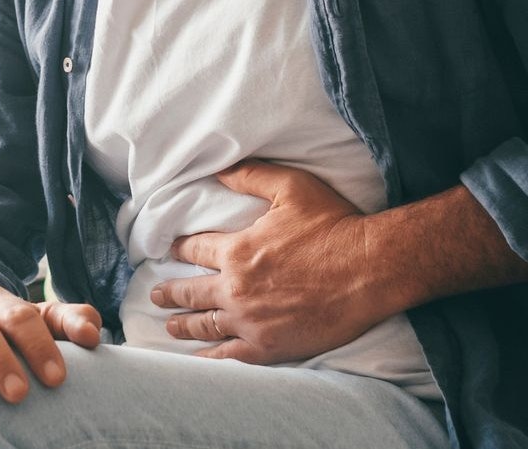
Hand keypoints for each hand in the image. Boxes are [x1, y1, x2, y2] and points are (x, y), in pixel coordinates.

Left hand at [151, 159, 396, 364]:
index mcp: (237, 250)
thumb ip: (250, 176)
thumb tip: (217, 169)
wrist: (371, 269)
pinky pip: (228, 355)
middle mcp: (236, 288)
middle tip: (156, 295)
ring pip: (204, 325)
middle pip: (191, 292)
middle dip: (170, 293)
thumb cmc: (334, 225)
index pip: (194, 250)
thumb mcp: (290, 187)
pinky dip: (209, 358)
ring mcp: (250, 321)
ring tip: (169, 326)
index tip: (168, 251)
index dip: (179, 249)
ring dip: (183, 325)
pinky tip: (198, 359)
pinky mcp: (269, 346)